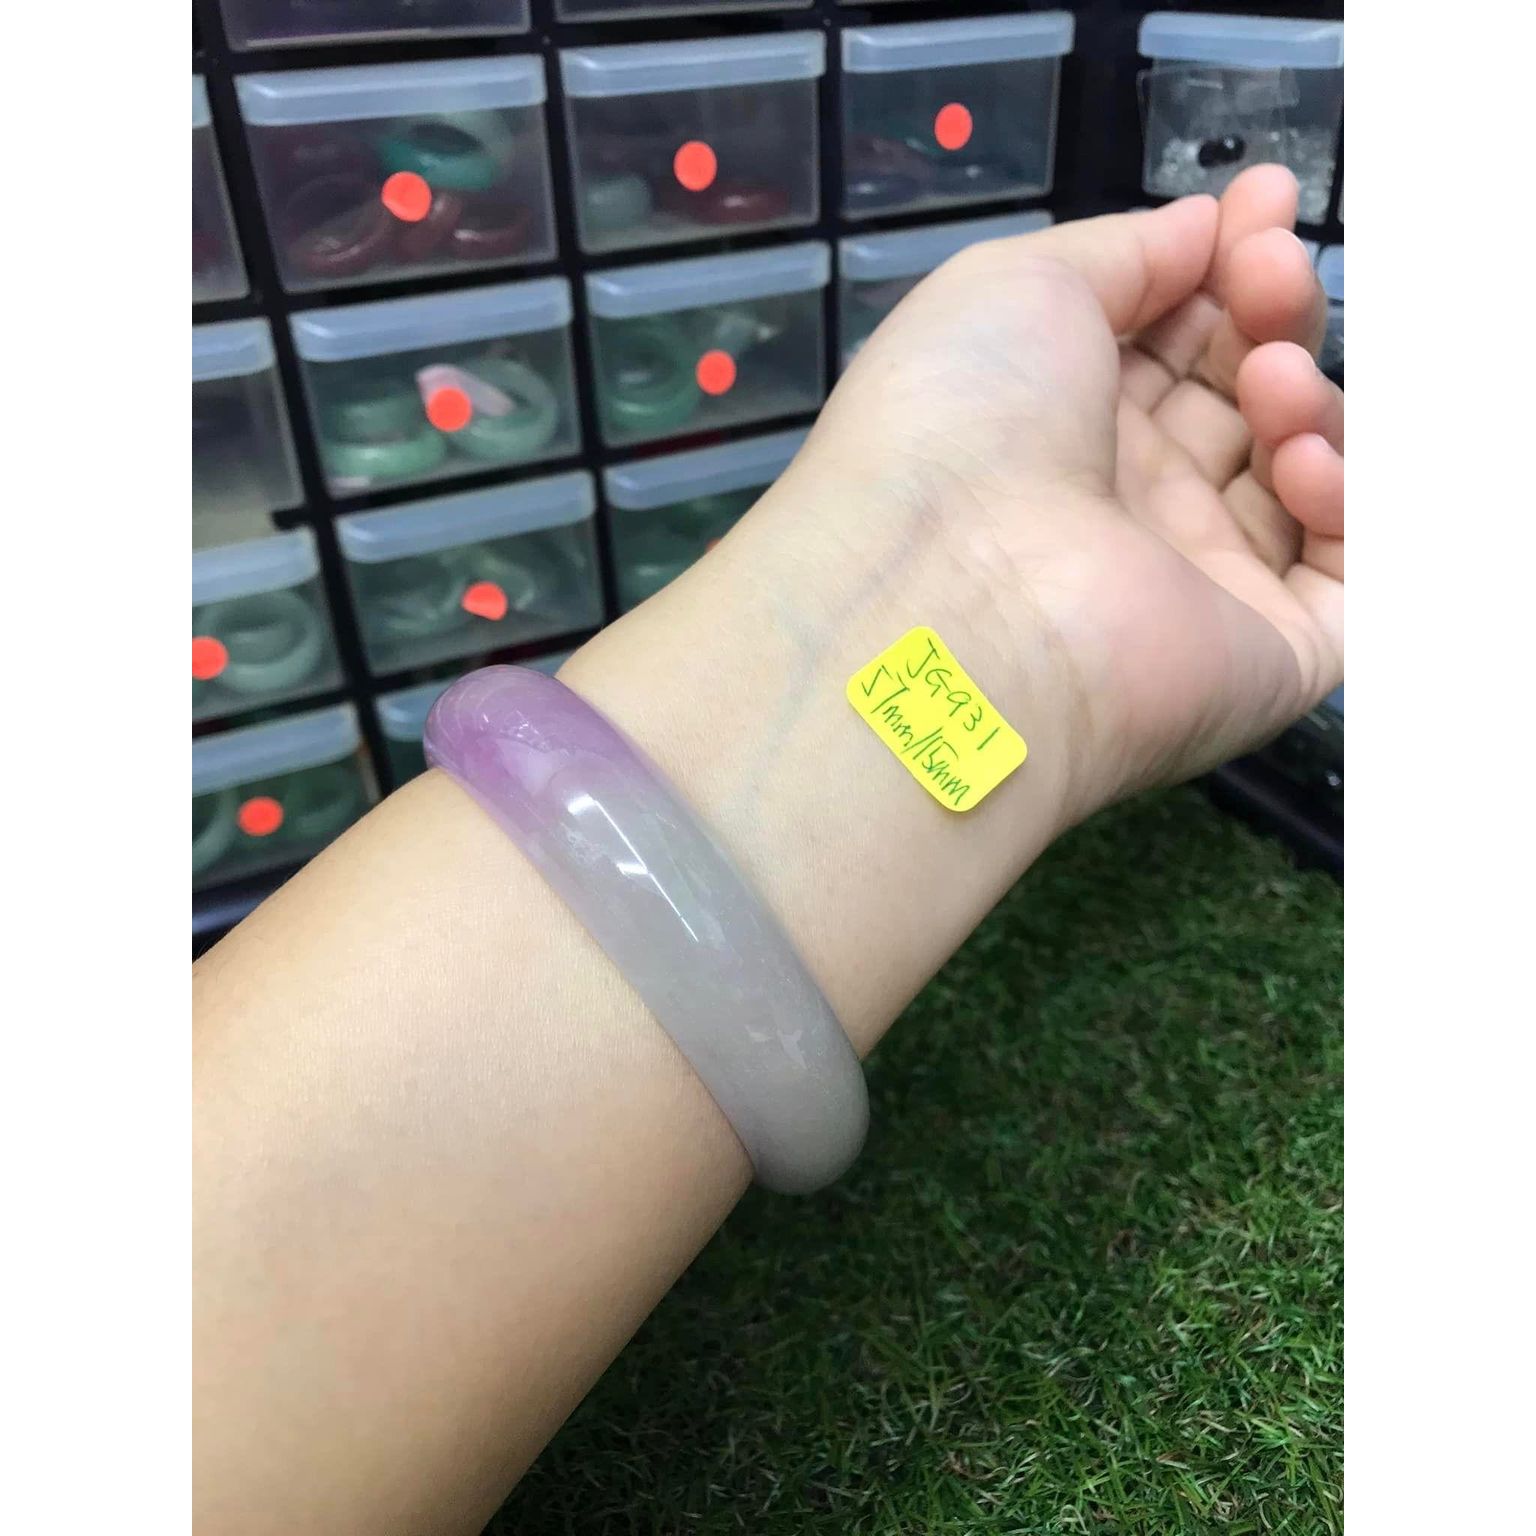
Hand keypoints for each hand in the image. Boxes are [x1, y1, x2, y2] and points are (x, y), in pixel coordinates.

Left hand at [805, 167, 1342, 818]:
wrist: (949, 595)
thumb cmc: (961, 423)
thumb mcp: (1017, 286)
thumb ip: (1123, 253)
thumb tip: (1207, 228)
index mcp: (1060, 425)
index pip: (1173, 341)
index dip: (1225, 267)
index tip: (1265, 203)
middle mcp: (1125, 504)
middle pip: (1241, 395)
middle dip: (1271, 315)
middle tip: (1270, 274)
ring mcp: (1194, 584)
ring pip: (1297, 475)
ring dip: (1303, 399)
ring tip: (1267, 381)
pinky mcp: (1262, 657)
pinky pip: (1343, 578)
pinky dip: (1345, 503)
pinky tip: (1297, 461)